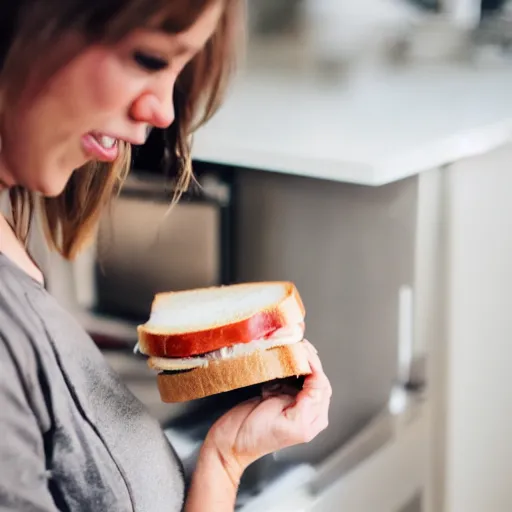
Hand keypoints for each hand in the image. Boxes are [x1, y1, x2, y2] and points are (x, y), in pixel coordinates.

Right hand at [203, 340, 331, 482]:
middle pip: (314, 378)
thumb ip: (307, 402)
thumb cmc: (255, 438)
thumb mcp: (288, 421)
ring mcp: (290, 401)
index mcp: (312, 419)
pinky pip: (285, 375)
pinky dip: (284, 365)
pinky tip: (279, 358)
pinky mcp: (276, 394)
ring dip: (296, 360)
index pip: (321, 385)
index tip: (304, 352)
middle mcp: (305, 410)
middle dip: (308, 360)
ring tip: (291, 346)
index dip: (315, 366)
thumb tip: (317, 380)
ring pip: (301, 374)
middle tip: (299, 345)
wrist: (229, 442)